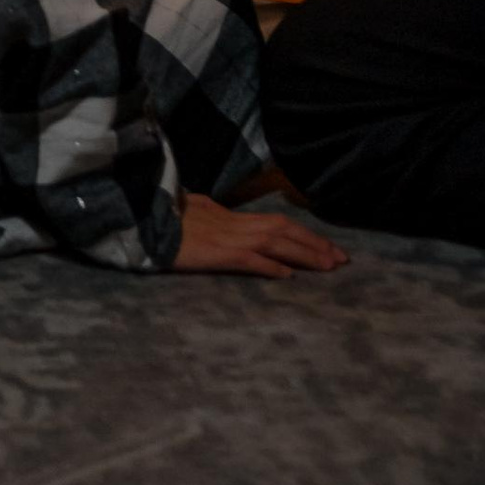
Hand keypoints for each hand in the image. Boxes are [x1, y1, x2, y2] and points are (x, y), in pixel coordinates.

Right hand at [173, 194, 349, 277]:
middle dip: (315, 244)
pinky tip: (287, 275)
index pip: (277, 222)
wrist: (142, 221)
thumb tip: (216, 210)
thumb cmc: (161, 217)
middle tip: (342, 259)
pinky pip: (249, 259)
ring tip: (328, 266)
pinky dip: (270, 266)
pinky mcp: (217, 254)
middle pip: (284, 229)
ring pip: (275, 242)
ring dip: (304, 253)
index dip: (304, 233)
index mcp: (230, 215)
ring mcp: (227, 237)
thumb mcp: (192, 208)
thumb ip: (209, 211)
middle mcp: (235, 223)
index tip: (327, 246)